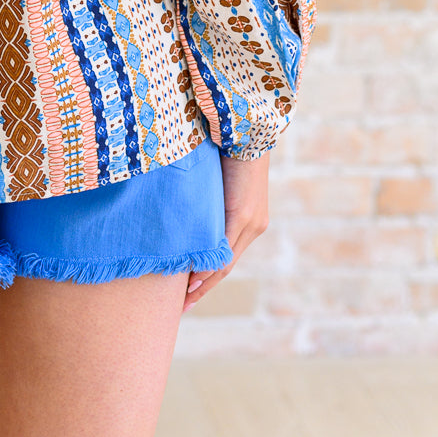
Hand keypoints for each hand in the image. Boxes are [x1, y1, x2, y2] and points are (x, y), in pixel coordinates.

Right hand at [182, 151, 268, 311]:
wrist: (246, 130)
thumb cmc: (227, 148)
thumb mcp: (216, 181)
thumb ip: (207, 201)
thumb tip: (184, 211)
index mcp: (249, 220)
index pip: (226, 256)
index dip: (209, 277)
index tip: (190, 292)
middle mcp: (253, 226)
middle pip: (226, 266)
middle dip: (204, 288)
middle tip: (184, 306)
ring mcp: (250, 222)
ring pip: (225, 262)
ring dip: (204, 282)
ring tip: (184, 299)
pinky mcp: (243, 214)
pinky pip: (223, 246)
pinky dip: (208, 264)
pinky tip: (194, 278)